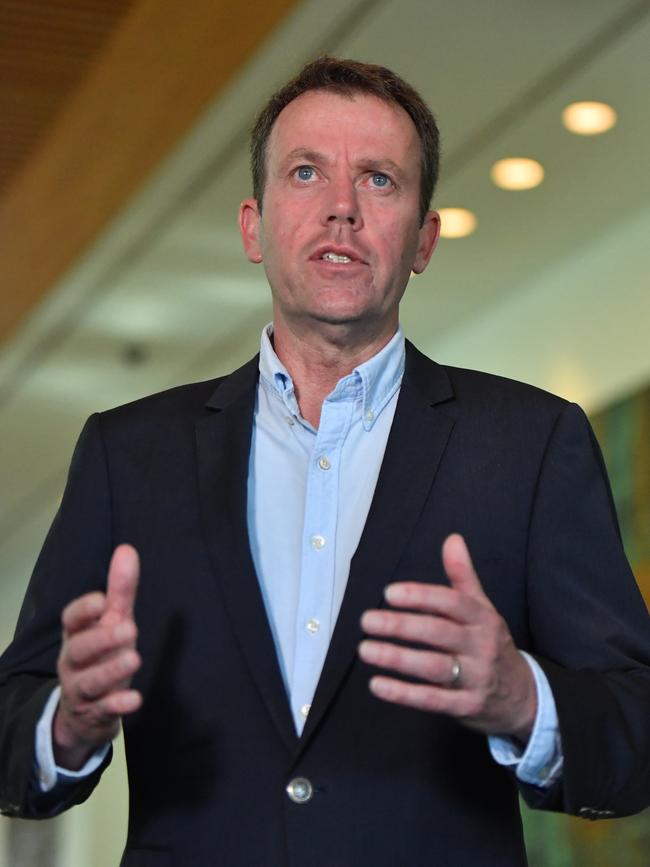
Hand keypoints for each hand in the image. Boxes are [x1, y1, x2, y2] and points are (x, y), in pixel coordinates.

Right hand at [53, 544, 142, 768]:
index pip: (71, 620)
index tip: (103, 600)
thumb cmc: (100, 655)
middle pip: (79, 650)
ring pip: (90, 681)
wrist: (86, 711)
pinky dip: (118, 705)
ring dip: (112, 670)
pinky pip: (104, 710)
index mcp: (77, 635)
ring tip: (135, 659)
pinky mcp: (95, 713)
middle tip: (129, 629)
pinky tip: (135, 699)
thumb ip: (120, 590)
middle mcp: (74, 661)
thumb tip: (127, 549)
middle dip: (101, 639)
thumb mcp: (111, 622)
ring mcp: (82, 690)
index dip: (84, 610)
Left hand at [358, 534, 536, 740]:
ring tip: (366, 650)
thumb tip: (452, 538)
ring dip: (397, 659)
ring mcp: (476, 678)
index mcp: (483, 619)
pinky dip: (404, 694)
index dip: (421, 597)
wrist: (523, 696)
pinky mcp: (467, 707)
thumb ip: (463, 575)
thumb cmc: (490, 644)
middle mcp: (481, 646)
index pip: (452, 603)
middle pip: (439, 633)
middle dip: (401, 626)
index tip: (389, 593)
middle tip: (367, 621)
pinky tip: (378, 685)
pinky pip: (433, 700)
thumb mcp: (483, 608)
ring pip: (434, 667)